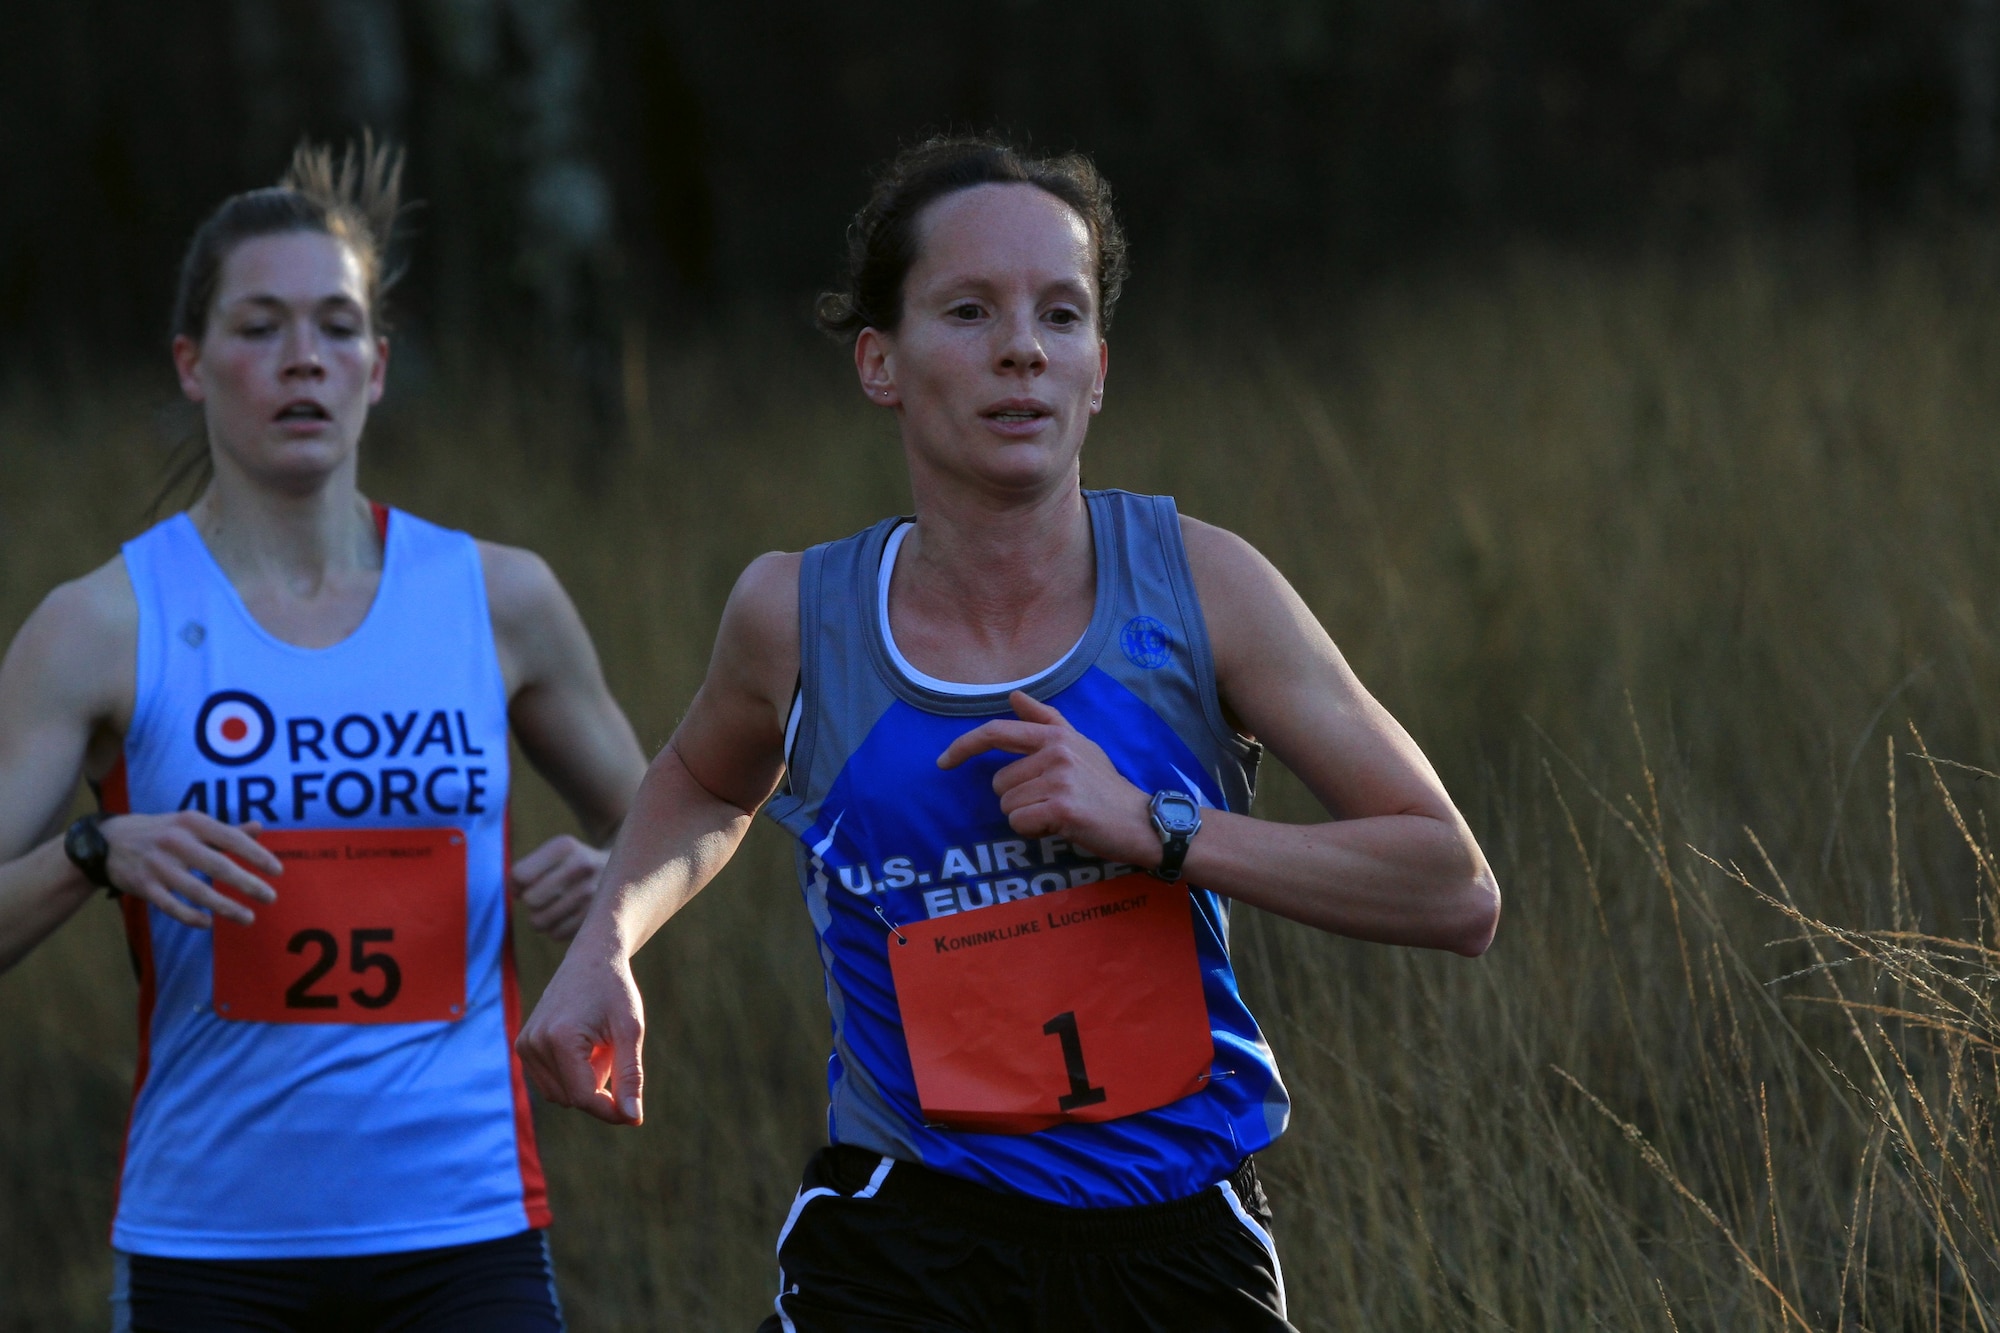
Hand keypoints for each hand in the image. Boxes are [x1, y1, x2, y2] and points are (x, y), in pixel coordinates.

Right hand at [102, 812, 281, 927]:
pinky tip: (209, 923)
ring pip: (197, 891)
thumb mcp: (191, 824)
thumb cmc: (161, 832)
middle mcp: (175, 841)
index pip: (231, 838)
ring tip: (248, 917)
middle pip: (218, 866)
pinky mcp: (143, 885)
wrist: (107, 841)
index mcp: (192, 822)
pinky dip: (191, 916)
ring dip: (225, 907)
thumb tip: (260, 828)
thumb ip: (226, 831)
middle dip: (247, 884)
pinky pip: (171, 905)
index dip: (257, 855)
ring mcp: (158, 865)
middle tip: (270, 897)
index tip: (277, 871)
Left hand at [510, 834, 603, 940]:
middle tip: (545, 895)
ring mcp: (593, 893)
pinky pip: (555, 934)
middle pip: (530, 900)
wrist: (624, 870)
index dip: (518, 883)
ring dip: (540, 917)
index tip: (529, 881)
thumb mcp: (554, 855)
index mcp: (565, 846)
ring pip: (539, 921)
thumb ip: (524, 872)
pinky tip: (569, 916)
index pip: (520, 874)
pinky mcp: (598, 917)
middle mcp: (582, 866)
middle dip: (531, 900)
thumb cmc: (573, 865)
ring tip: (555, 907)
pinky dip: (555, 928)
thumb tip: (517, 894)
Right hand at [516, 943, 644, 1124]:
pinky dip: (572, 1074)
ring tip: (598, 1045)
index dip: (610, 1110)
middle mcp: (533, 1044)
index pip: (583, 1097)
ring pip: (560, 1095)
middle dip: (599, 1087)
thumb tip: (632, 1118)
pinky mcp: (523, 1047)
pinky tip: (584, 1046)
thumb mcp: (630, 1032)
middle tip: (613, 1051)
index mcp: (559, 1039)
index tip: (634, 1114)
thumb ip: (630, 1076)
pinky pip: (551, 1083)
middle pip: (572, 1099)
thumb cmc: (615, 992)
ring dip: (585, 1081)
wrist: (591, 959)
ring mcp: (524, 1045)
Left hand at [936, 691, 1156, 867]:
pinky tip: (1060, 827)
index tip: (942, 762)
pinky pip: (1019, 823)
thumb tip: (1013, 696)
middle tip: (1053, 801)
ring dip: (1027, 817)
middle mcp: (1056, 752)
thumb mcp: (1079, 745)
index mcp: (1055, 735)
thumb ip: (1045, 720)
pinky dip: (1034, 832)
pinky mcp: (1061, 808)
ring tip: (1059, 814)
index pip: (997, 733)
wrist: (1139, 821)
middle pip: (999, 783)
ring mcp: (1059, 779)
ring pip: (1007, 806)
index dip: (963, 747)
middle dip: (1018, 798)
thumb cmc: (1104, 786)